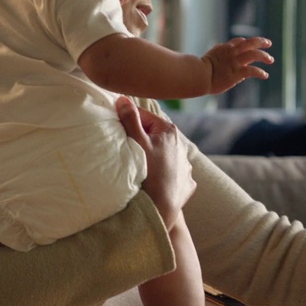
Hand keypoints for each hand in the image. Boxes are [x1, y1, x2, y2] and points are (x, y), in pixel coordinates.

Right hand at [116, 97, 194, 228]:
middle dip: (140, 141)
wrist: (163, 207)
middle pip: (153, 136)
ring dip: (152, 158)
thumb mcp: (137, 142)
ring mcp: (186, 165)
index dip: (128, 123)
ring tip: (141, 169)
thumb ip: (130, 119)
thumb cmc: (149, 172)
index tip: (118, 132)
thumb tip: (123, 99)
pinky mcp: (187, 182)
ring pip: (163, 155)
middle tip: (127, 152)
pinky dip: (163, 175)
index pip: (143, 116)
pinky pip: (172, 174)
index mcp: (169, 131)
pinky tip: (154, 181)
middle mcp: (181, 145)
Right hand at [202, 37, 273, 93]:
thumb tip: (222, 49)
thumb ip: (219, 52)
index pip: (240, 41)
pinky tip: (265, 75)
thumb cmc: (200, 69)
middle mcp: (232, 53)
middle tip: (269, 43)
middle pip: (250, 43)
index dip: (248, 42)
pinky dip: (260, 72)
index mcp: (225, 48)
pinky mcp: (236, 73)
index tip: (253, 46)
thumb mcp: (211, 55)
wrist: (198, 76)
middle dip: (261, 42)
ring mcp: (235, 63)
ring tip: (270, 60)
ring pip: (254, 54)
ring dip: (264, 56)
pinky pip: (252, 71)